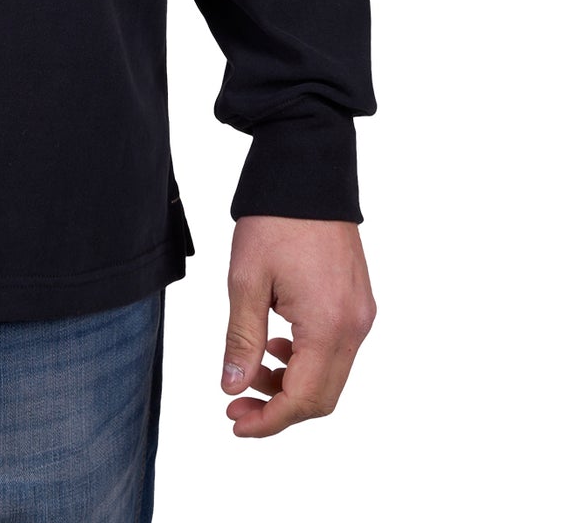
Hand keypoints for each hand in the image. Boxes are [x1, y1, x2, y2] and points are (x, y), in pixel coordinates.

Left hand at [221, 214, 375, 436]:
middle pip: (322, 396)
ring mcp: (361, 315)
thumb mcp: (246, 280)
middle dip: (278, 408)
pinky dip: (305, 359)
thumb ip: (241, 339)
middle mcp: (355, 326)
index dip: (268, 420)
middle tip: (236, 403)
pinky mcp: (358, 302)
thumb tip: (231, 387)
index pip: (303, 399)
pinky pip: (335, 349)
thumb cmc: (276, 219)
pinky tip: (275, 345)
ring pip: (329, 375)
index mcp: (329, 325)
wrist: (307, 171)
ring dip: (290, 383)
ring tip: (250, 369)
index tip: (235, 421)